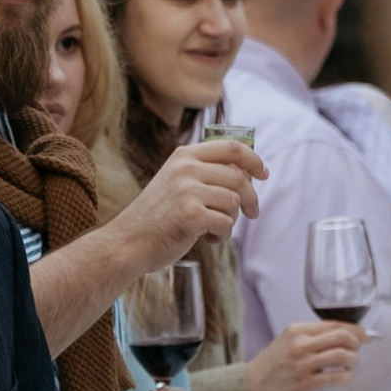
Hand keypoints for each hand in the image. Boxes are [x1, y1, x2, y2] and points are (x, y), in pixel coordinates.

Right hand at [118, 138, 261, 263]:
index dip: (253, 159)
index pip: (232, 147)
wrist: (128, 242)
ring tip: (214, 229)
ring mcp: (187, 191)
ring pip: (235, 201)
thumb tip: (248, 172)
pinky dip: (222, 235)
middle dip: (251, 198)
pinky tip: (207, 239)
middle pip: (239, 176)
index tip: (263, 173)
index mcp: (184, 156)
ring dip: (232, 220)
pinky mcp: (191, 215)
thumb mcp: (176, 182)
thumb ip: (205, 173)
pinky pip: (226, 223)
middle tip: (252, 213)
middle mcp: (186, 168)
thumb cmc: (156, 217)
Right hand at [246, 316, 364, 390]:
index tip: (365, 336)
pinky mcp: (306, 384)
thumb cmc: (271, 365)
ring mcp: (304, 364)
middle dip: (357, 344)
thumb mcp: (287, 341)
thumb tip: (342, 338)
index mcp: (297, 330)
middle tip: (358, 351)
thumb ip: (310, 337)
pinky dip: (346, 378)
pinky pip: (336, 378)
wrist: (249, 387)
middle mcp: (301, 344)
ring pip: (343, 356)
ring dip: (353, 361)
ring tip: (349, 367)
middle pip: (343, 337)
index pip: (335, 324)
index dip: (355, 330)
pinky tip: (343, 379)